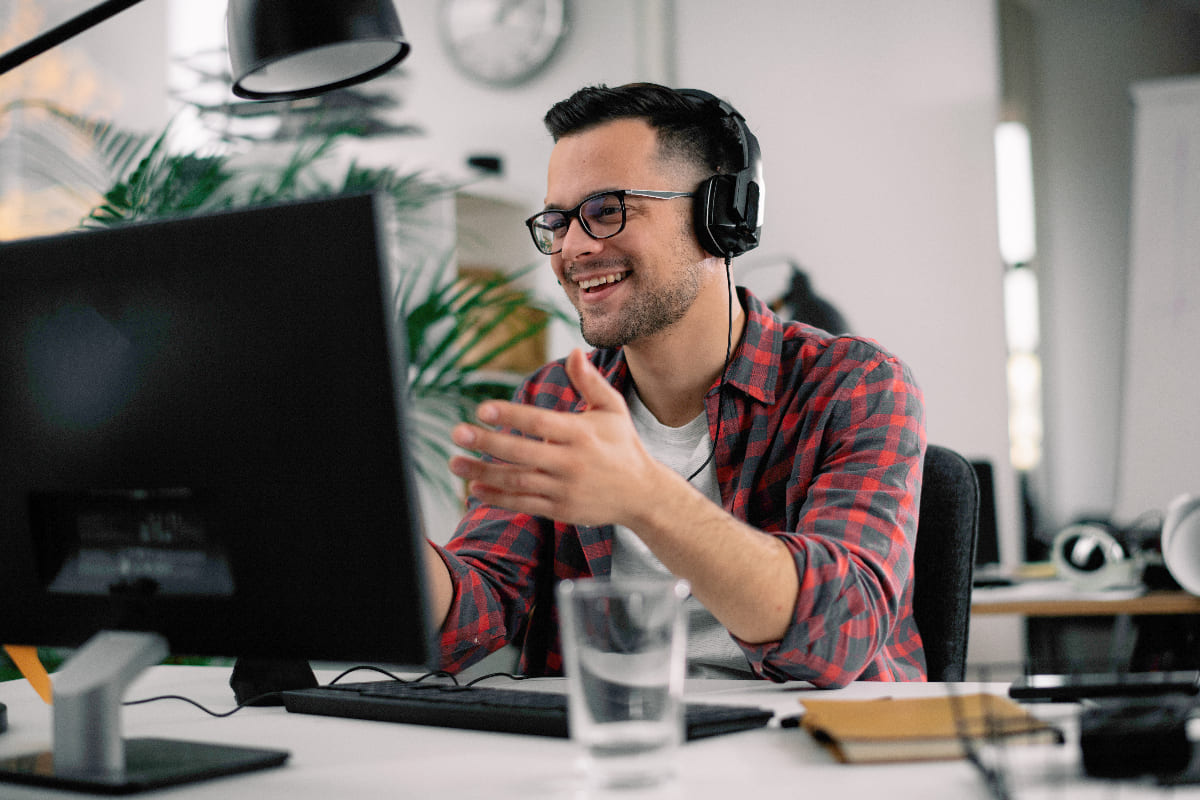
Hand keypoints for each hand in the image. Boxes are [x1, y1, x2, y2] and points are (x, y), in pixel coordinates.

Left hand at [449, 349, 661, 526]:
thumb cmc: (623, 445)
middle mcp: (572, 462)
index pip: (539, 422)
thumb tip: (574, 350)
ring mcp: (564, 488)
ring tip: (454, 462)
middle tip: (457, 433)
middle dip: (487, 443)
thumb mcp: (612, 409)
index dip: (510, 415)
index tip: (482, 409)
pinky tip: (475, 489)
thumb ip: (590, 382)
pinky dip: (498, 498)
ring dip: (484, 472)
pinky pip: (524, 504)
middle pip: (522, 452)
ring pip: (518, 481)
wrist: (643, 494)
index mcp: (581, 433)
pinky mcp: (560, 510)